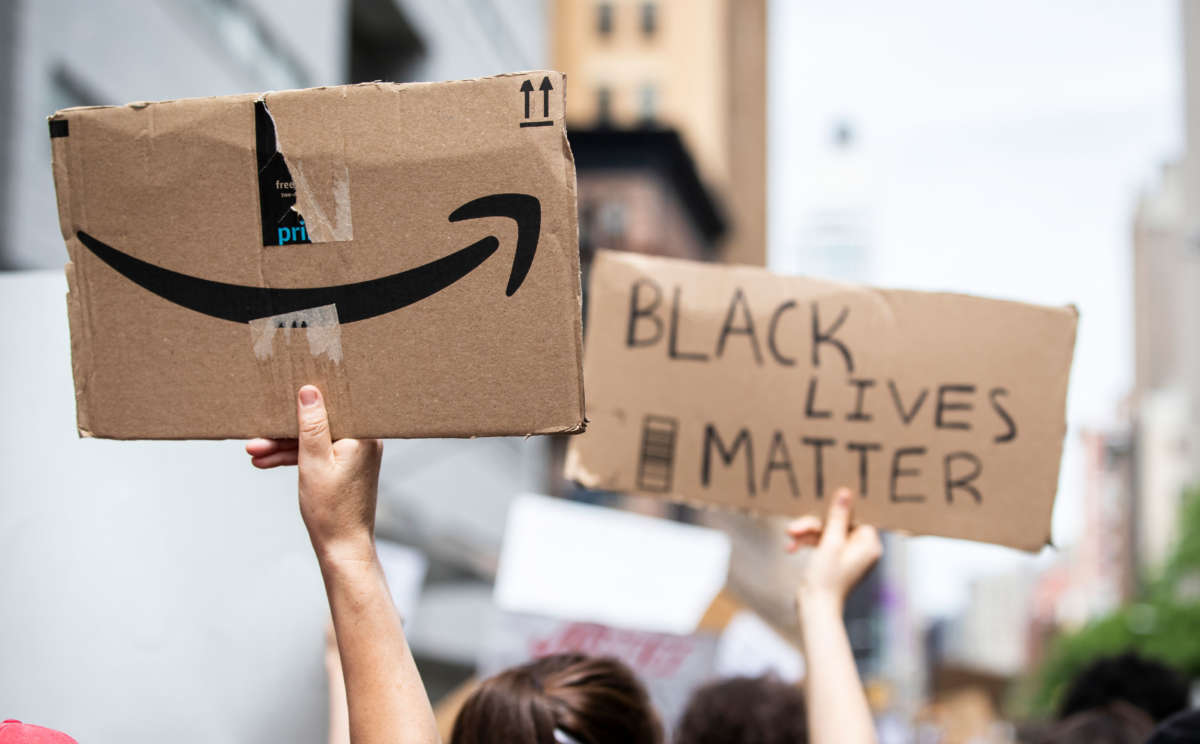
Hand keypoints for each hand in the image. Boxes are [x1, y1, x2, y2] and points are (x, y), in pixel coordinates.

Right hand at [246, 385, 382, 561]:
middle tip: (256, 436)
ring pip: (315, 441)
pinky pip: (318, 455)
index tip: (283, 395)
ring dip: (284, 447)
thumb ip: (312, 425)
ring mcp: (355, 455)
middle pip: (320, 424)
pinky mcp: (345, 467)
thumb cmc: (332, 510)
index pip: (333, 406)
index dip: (307, 401)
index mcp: (363, 435)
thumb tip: (309, 391)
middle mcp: (364, 441)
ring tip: (253, 451)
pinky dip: (295, 458)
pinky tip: (266, 461)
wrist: (342, 547)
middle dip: (285, 431)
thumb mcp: (313, 462)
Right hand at [786, 487, 881, 609]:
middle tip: (794, 527)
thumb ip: (838, 516)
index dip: (839, 508)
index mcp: (869, 545)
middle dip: (814, 525)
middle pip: (838, 524)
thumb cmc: (826, 578)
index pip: (856, 516)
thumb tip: (846, 493)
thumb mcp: (831, 542)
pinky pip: (822, 544)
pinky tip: (791, 548)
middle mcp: (862, 549)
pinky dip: (807, 544)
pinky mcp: (834, 561)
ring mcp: (848, 555)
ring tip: (789, 536)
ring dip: (806, 534)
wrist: (815, 609)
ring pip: (826, 533)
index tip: (824, 500)